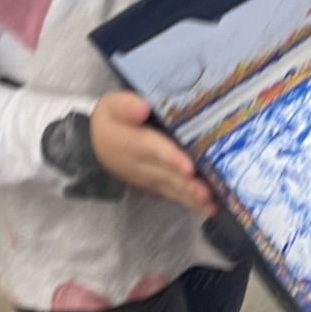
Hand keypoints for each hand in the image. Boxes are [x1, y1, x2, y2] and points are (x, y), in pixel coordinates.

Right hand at [89, 92, 215, 216]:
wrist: (98, 141)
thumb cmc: (112, 117)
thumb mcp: (112, 104)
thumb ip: (126, 105)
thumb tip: (143, 108)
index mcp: (128, 142)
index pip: (152, 150)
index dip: (171, 158)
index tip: (189, 167)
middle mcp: (138, 165)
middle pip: (166, 175)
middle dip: (187, 185)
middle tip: (209, 193)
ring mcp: (146, 179)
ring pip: (170, 189)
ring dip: (191, 198)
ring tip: (212, 206)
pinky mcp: (153, 186)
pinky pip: (171, 195)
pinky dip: (189, 202)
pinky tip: (208, 207)